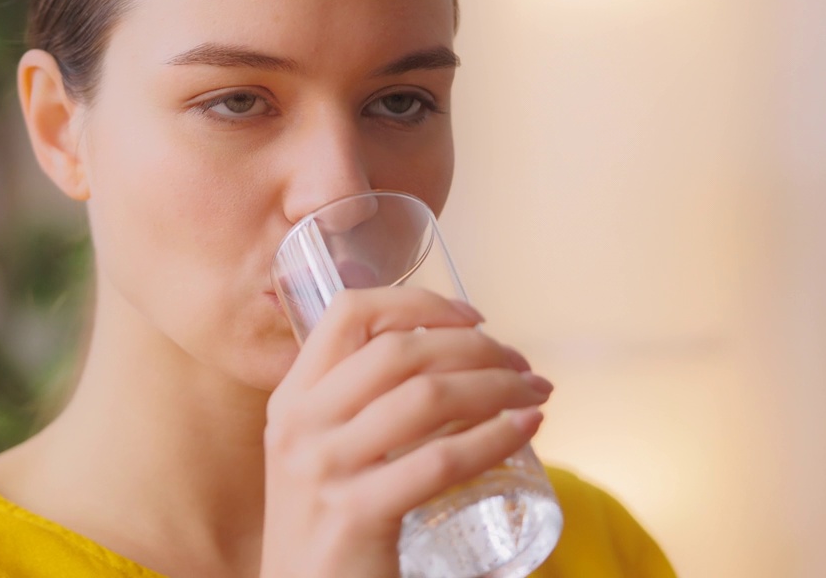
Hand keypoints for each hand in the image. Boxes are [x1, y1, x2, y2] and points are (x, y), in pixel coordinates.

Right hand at [259, 287, 551, 577]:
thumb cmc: (328, 524)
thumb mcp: (319, 450)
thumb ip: (355, 405)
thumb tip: (447, 357)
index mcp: (291, 397)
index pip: (349, 313)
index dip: (417, 301)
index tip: (471, 317)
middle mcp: (299, 424)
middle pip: (400, 351)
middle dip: (476, 347)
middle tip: (520, 364)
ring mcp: (323, 469)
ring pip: (427, 397)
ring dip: (497, 385)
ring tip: (535, 392)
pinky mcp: (354, 514)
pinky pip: (440, 460)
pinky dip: (496, 436)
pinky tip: (527, 428)